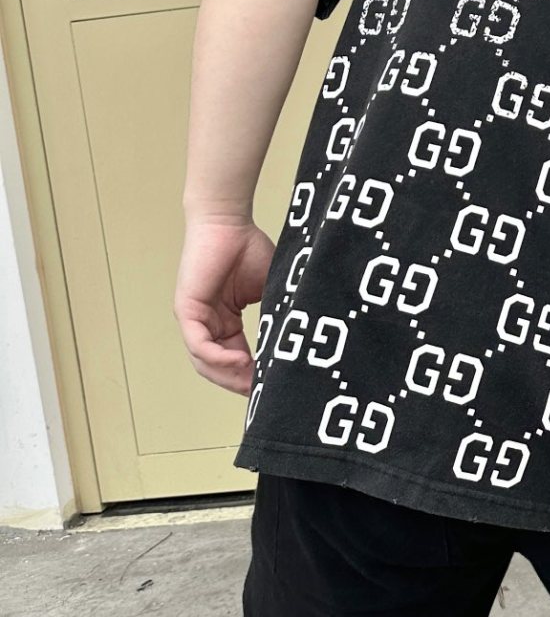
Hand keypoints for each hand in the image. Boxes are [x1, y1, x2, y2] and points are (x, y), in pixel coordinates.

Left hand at [173, 214, 274, 394]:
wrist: (230, 221)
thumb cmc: (248, 248)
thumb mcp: (270, 290)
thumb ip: (277, 315)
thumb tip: (295, 344)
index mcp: (223, 323)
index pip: (235, 360)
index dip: (252, 376)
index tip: (275, 387)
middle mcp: (206, 325)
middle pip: (218, 369)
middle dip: (241, 384)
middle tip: (265, 395)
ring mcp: (194, 319)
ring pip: (206, 363)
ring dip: (230, 377)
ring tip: (254, 384)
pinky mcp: (187, 310)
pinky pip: (200, 345)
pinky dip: (218, 358)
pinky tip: (240, 363)